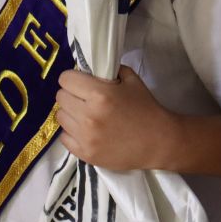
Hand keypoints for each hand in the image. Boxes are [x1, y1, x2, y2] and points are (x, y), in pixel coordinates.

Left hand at [56, 65, 176, 171]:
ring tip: (86, 115)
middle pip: (61, 97)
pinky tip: (86, 131)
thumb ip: (108, 70)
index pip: (65, 79)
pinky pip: (64, 138)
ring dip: (71, 114)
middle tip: (84, 99)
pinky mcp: (86, 154)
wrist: (160, 142)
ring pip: (60, 117)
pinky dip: (72, 133)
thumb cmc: (146, 108)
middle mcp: (88, 115)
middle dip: (71, 95)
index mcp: (99, 94)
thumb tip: (88, 67)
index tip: (81, 82)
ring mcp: (86, 137)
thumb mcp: (130, 79)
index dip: (73, 78)